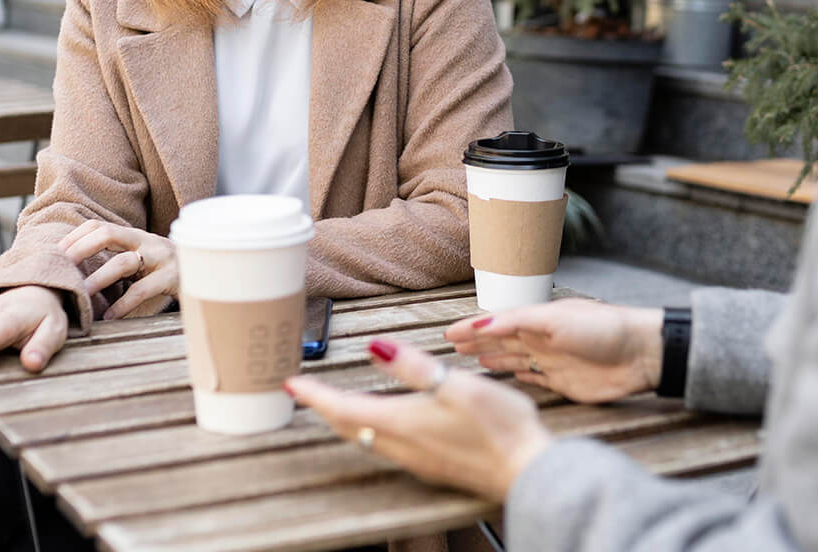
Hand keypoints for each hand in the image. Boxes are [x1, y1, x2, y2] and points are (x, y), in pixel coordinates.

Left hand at [58, 219, 178, 319]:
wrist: (212, 278)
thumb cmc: (168, 276)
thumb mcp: (143, 265)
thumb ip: (118, 265)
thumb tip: (76, 279)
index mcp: (137, 237)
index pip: (100, 226)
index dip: (75, 237)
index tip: (55, 255)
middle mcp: (148, 242)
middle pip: (108, 233)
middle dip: (80, 249)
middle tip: (61, 268)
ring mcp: (162, 258)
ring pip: (123, 262)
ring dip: (97, 279)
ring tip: (82, 294)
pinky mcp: (174, 277)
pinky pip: (143, 290)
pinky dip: (122, 305)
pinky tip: (109, 317)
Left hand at [286, 339, 551, 501]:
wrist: (525, 470)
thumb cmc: (498, 426)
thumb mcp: (456, 384)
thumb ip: (413, 367)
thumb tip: (374, 348)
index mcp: (402, 422)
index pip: (344, 407)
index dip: (315, 395)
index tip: (292, 384)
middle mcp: (402, 445)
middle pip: (349, 425)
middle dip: (326, 408)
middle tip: (308, 393)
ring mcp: (417, 458)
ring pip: (366, 436)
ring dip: (347, 418)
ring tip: (337, 402)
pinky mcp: (432, 463)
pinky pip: (387, 444)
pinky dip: (371, 428)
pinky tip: (384, 420)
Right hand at [446, 299, 663, 403]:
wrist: (640, 354)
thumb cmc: (601, 329)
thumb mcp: (555, 321)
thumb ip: (518, 323)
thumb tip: (482, 323)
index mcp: (538, 319)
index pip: (497, 323)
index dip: (472, 328)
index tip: (448, 334)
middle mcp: (542, 339)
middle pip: (502, 340)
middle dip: (477, 342)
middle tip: (452, 347)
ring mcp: (552, 360)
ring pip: (514, 359)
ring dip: (494, 358)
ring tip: (472, 359)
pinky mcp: (563, 382)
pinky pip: (534, 378)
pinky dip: (519, 376)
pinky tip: (509, 376)